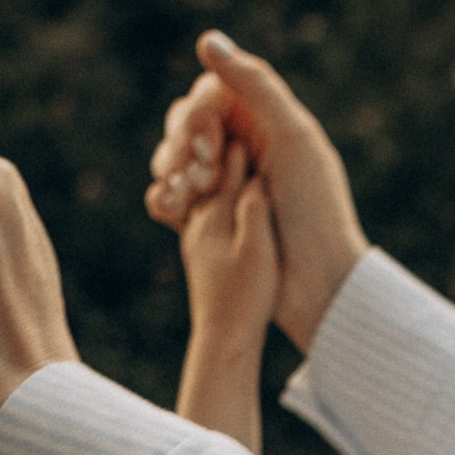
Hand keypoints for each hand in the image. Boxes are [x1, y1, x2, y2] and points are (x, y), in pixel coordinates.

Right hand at [143, 33, 367, 351]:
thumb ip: (253, 84)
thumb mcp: (292, 137)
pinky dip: (164, 198)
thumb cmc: (314, 208)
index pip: (209, 93)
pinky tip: (174, 212)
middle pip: (185, 122)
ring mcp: (224, 181)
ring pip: (172, 158)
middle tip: (201, 178)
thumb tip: (206, 40)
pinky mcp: (208, 215)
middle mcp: (244, 145)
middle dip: (182, 145)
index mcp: (267, 120)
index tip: (211, 149)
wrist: (317, 283)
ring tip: (187, 198)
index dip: (199, 116)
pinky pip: (169, 195)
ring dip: (171, 171)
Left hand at [177, 137, 280, 351]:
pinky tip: (220, 187)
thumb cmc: (246, 298)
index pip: (228, 162)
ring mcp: (197, 233)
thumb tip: (255, 173)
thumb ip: (254, 210)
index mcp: (216, 214)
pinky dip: (213, 190)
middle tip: (231, 119)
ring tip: (222, 144)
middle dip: (218, 140)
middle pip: (207, 165)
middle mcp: (200, 219)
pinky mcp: (201, 249)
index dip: (240, 135)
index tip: (251, 114)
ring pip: (202, 184)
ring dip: (214, 162)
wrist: (224, 340)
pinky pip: (202, 207)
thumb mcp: (257, 252)